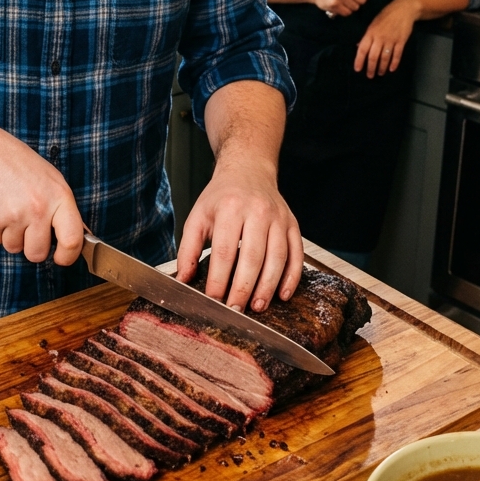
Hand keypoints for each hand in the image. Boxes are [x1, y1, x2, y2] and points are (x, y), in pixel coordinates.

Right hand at [0, 122, 83, 264]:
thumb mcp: (50, 179)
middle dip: (31, 246)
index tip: (61, 258)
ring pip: (13, 248)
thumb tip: (72, 239)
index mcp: (59, 196)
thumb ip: (61, 209)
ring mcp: (13, 215)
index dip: (68, 256)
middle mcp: (38, 208)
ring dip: (10, 235)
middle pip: (37, 254)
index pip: (72, 239)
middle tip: (26, 226)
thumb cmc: (18, 164)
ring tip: (8, 207)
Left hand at [175, 158, 303, 312]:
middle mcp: (258, 211)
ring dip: (268, 286)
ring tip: (257, 307)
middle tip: (236, 309)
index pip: (225, 251)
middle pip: (253, 256)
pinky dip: (292, 277)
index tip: (213, 299)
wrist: (248, 171)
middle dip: (244, 287)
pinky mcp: (293, 224)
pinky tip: (282, 294)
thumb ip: (188, 249)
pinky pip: (297, 254)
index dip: (219, 279)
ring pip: (278, 257)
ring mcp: (279, 218)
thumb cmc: (221, 198)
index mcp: (230, 208)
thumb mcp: (198, 217)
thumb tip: (183, 280)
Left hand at [354, 0, 419, 77]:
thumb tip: (359, 47)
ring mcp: (391, 40)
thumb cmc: (386, 16)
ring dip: (382, 67)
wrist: (403, 9)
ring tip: (380, 73)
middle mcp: (380, 38)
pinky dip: (394, 63)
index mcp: (371, 33)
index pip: (362, 49)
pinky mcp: (401, 41)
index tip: (357, 69)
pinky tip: (391, 69)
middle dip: (371, 68)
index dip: (359, 60)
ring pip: (385, 57)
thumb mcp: (373, 24)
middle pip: (373, 56)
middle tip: (370, 76)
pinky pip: (397, 55)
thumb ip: (367, 36)